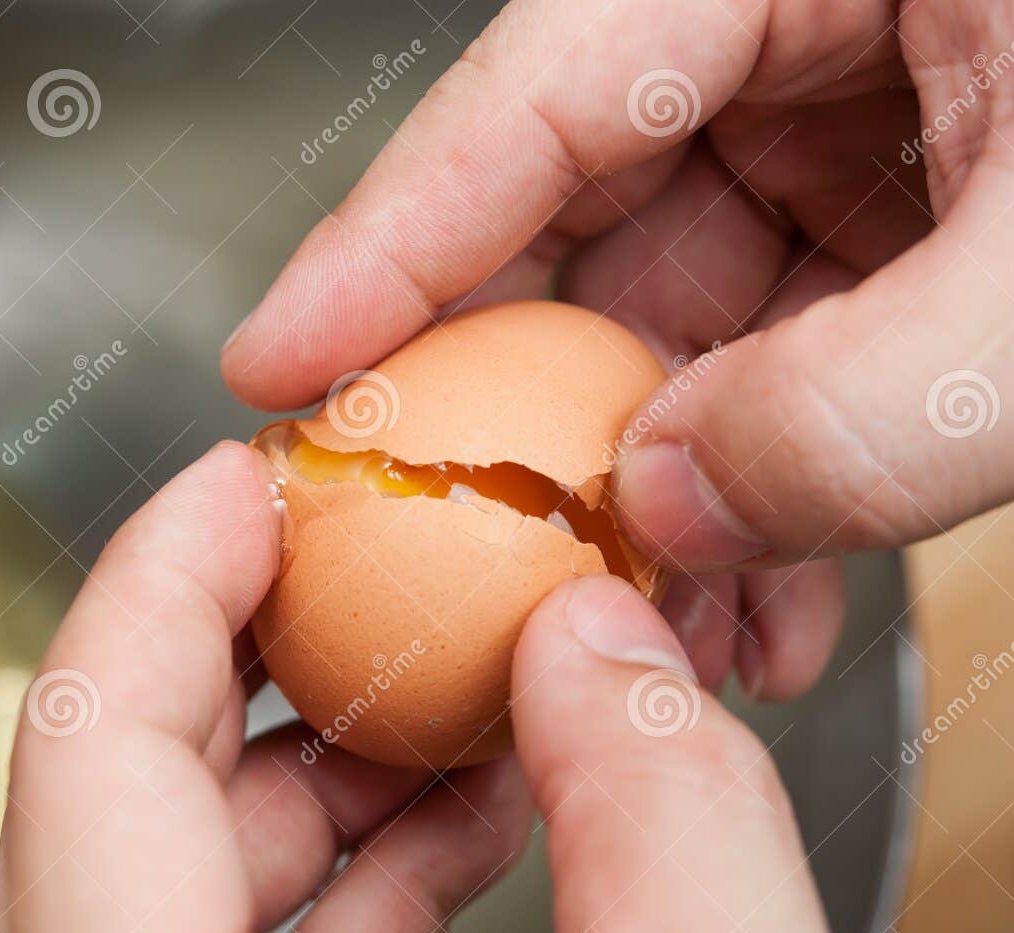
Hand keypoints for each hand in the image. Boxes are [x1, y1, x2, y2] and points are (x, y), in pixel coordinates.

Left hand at [0, 445, 848, 932]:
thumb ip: (665, 825)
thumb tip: (595, 646)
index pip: (82, 735)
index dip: (169, 561)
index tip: (256, 475)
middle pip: (100, 804)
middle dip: (251, 661)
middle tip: (362, 565)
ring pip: (146, 903)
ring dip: (295, 786)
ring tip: (448, 709)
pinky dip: (314, 901)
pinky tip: (442, 848)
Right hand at [222, 0, 1013, 698]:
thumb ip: (865, 399)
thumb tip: (671, 501)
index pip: (535, 96)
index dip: (383, 242)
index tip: (274, 362)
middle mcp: (805, 36)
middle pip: (582, 227)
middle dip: (534, 421)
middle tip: (454, 547)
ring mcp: (854, 130)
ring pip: (680, 321)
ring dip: (659, 494)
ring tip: (655, 627)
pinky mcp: (903, 219)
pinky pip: (785, 356)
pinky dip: (767, 487)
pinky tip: (769, 602)